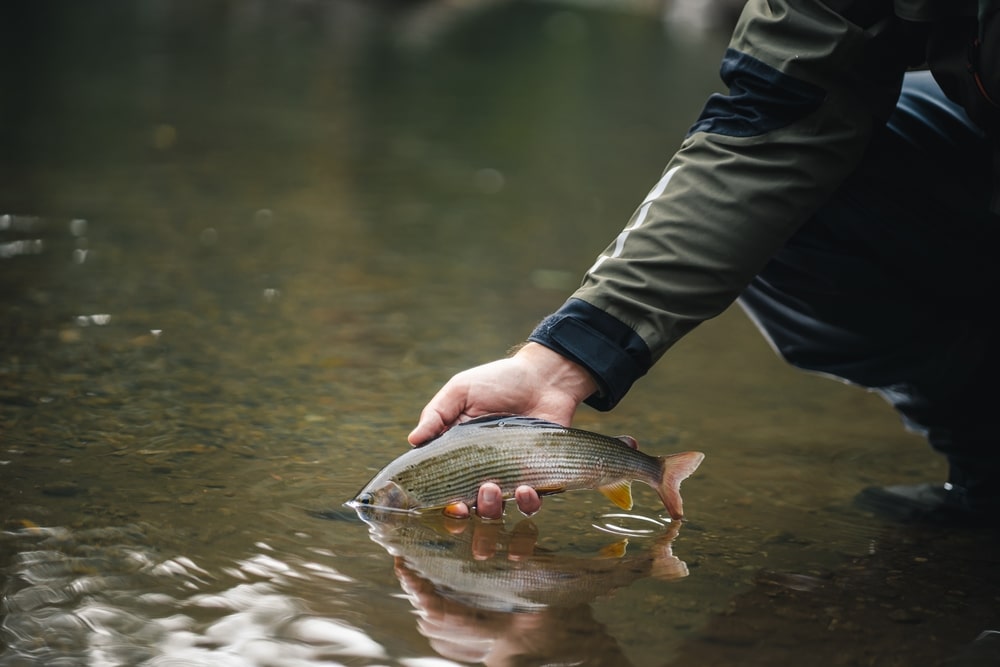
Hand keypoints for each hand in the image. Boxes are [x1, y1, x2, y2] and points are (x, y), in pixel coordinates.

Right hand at [408, 342, 597, 517]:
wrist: (544, 376)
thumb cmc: (499, 381)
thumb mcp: (461, 390)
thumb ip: (437, 414)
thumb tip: (413, 440)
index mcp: (458, 451)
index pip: (444, 483)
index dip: (441, 499)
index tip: (445, 502)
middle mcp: (482, 468)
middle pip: (469, 504)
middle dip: (465, 511)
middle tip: (467, 502)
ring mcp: (509, 474)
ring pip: (497, 509)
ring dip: (492, 508)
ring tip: (492, 487)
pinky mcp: (536, 475)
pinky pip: (531, 502)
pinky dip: (527, 503)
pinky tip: (525, 488)